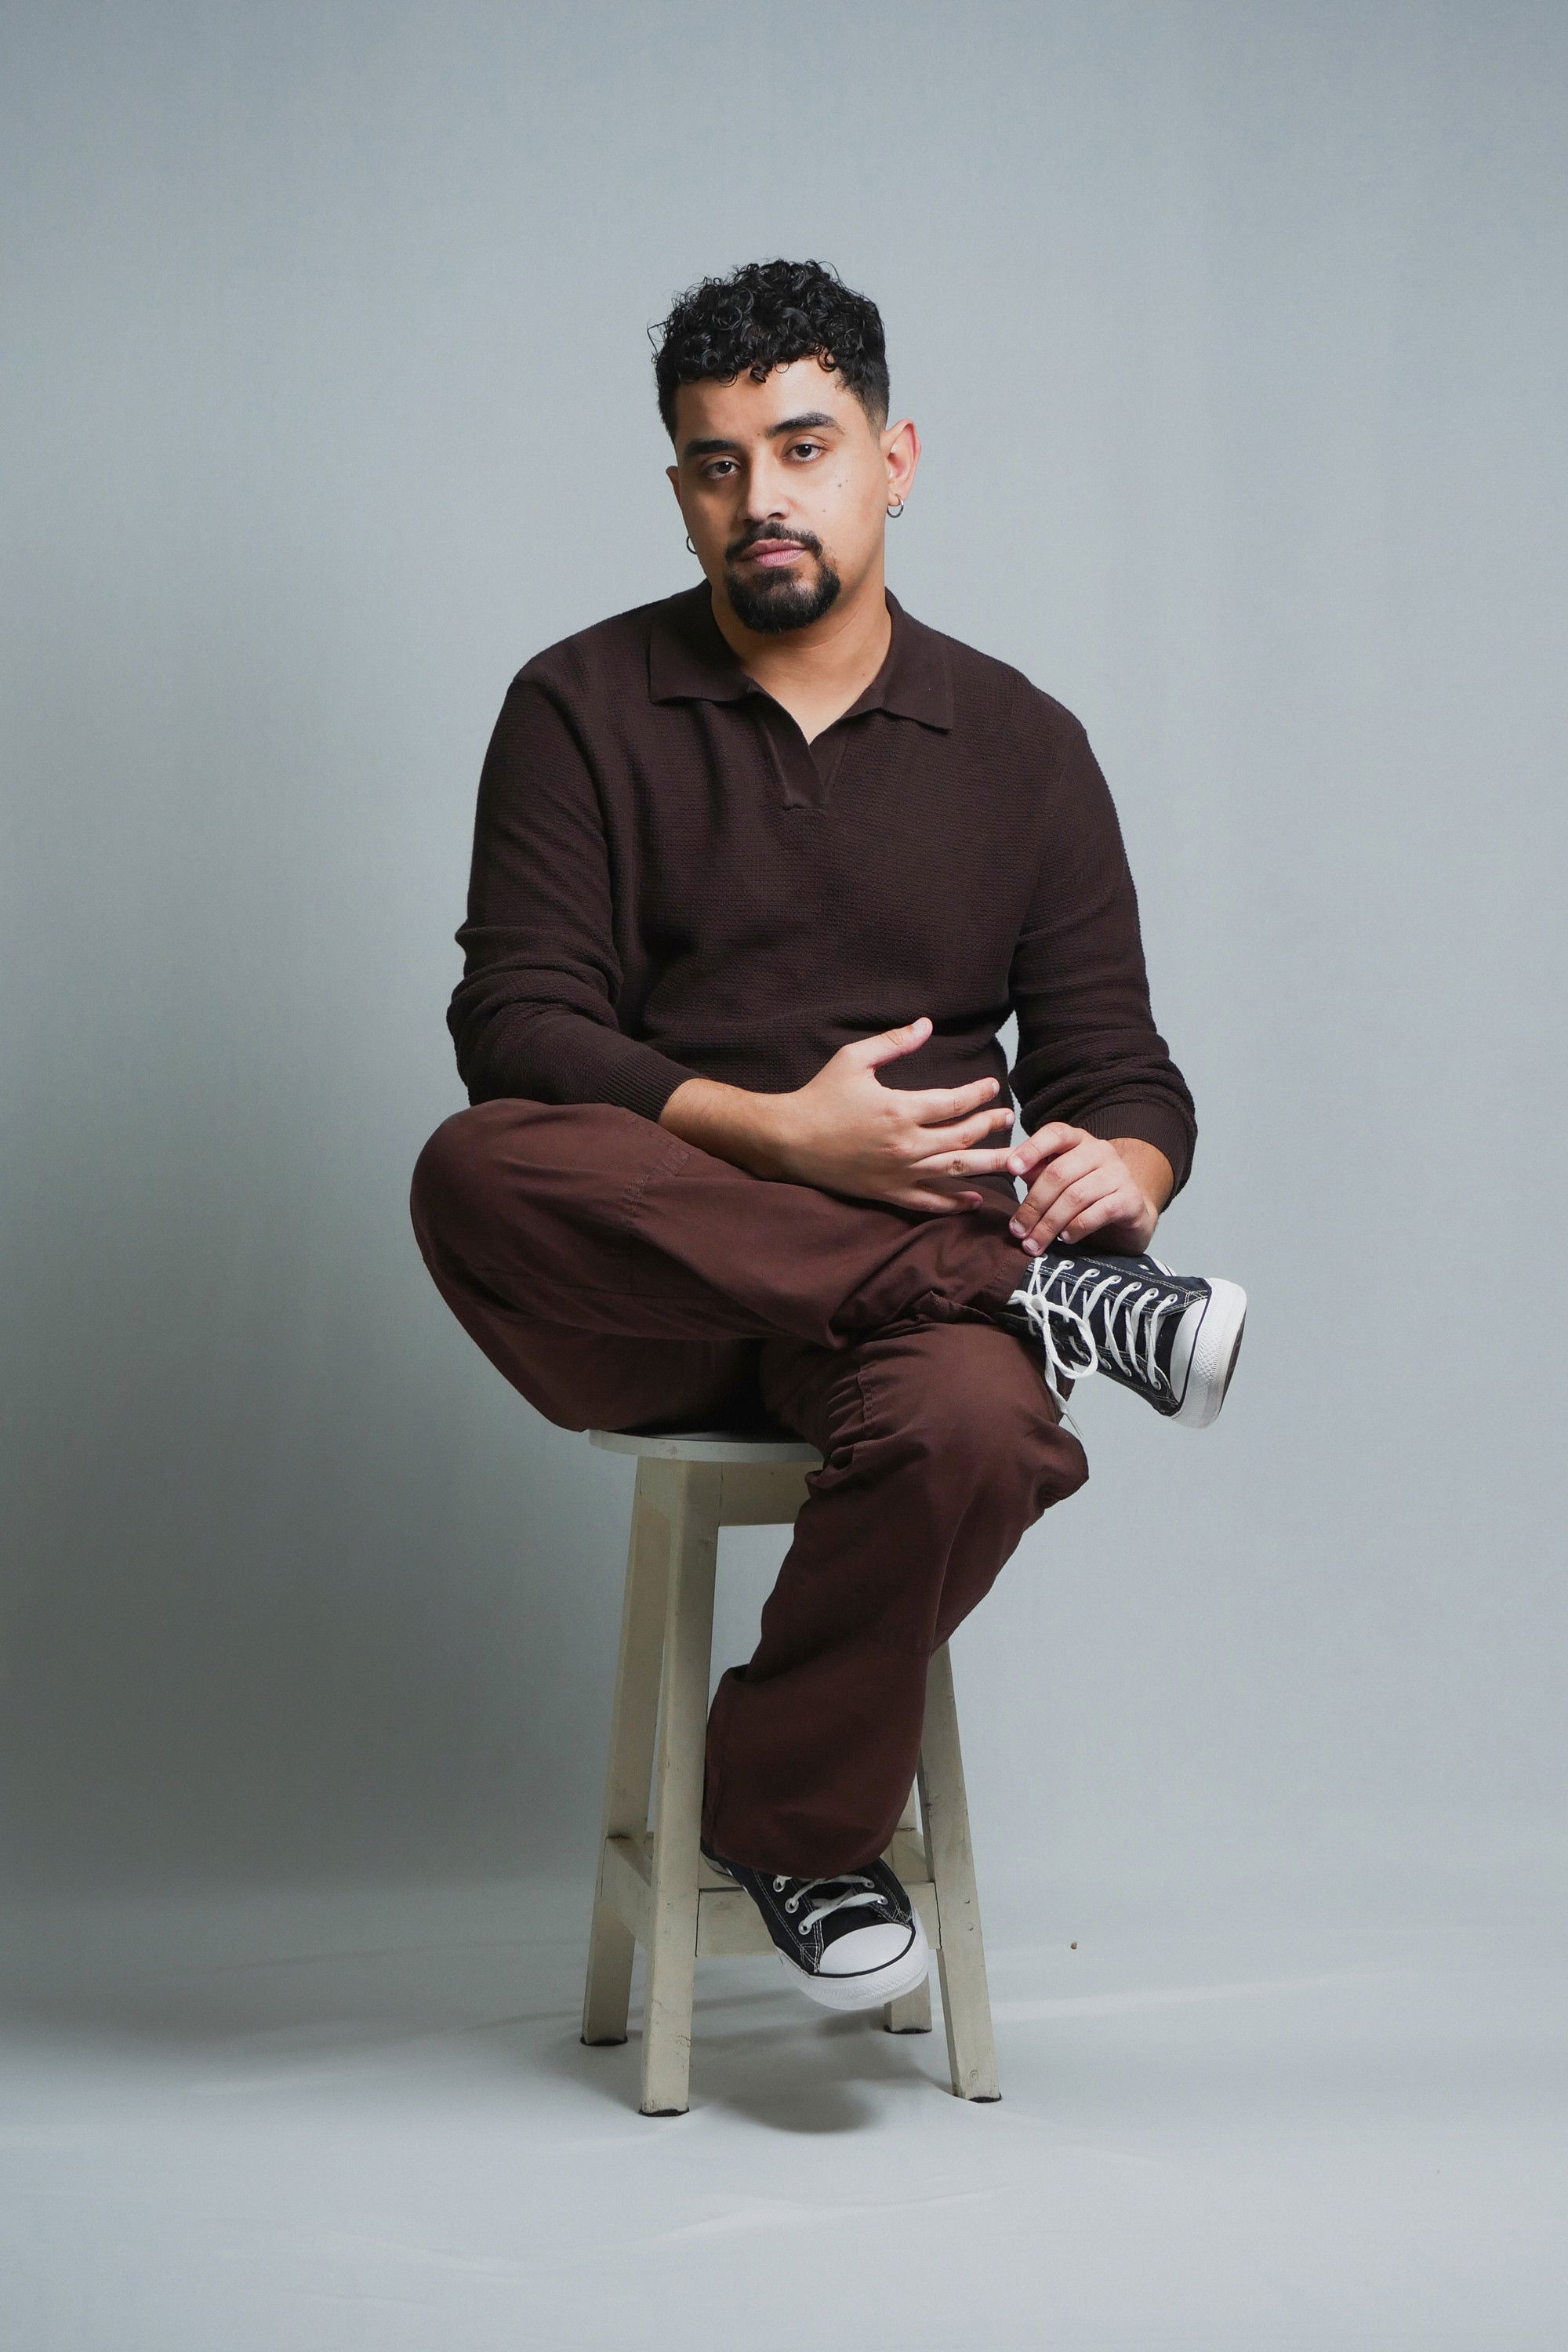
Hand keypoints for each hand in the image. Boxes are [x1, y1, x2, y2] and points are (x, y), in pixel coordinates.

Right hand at [660, 1017, 1014, 1212]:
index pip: (955, 1103)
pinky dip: (955, 1203)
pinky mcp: (888, 1193)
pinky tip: (975, 1199)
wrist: (788, 1139)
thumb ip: (893, 1043)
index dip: (979, 1094)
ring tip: (1010, 1158)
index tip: (992, 1086)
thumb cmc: (820, 1095)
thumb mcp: (853, 1059)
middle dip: (990, 1125)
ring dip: (987, 1163)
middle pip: (962, 1137)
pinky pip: (929, 1202)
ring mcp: (898, 1173)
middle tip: (1007, 1117)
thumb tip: (927, 1024)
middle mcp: (906, 1145)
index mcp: (900, 1109)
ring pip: (955, 1171)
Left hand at [1005, 1125, 1170, 1254]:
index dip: (1031, 1149)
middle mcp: (1100, 1152)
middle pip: (1059, 1173)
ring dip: (1050, 1223)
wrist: (1130, 1212)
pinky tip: (1065, 1238)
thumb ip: (1034, 1171)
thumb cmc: (1087, 1194)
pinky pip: (1099, 1212)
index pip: (1055, 1134)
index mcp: (1078, 1141)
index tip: (1011, 1169)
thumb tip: (1007, 1166)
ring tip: (1035, 1242)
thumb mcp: (1058, 1180)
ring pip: (1076, 1196)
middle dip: (1033, 1205)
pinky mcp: (1130, 1199)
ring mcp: (1119, 1174)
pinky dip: (1077, 1228)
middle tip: (1018, 1230)